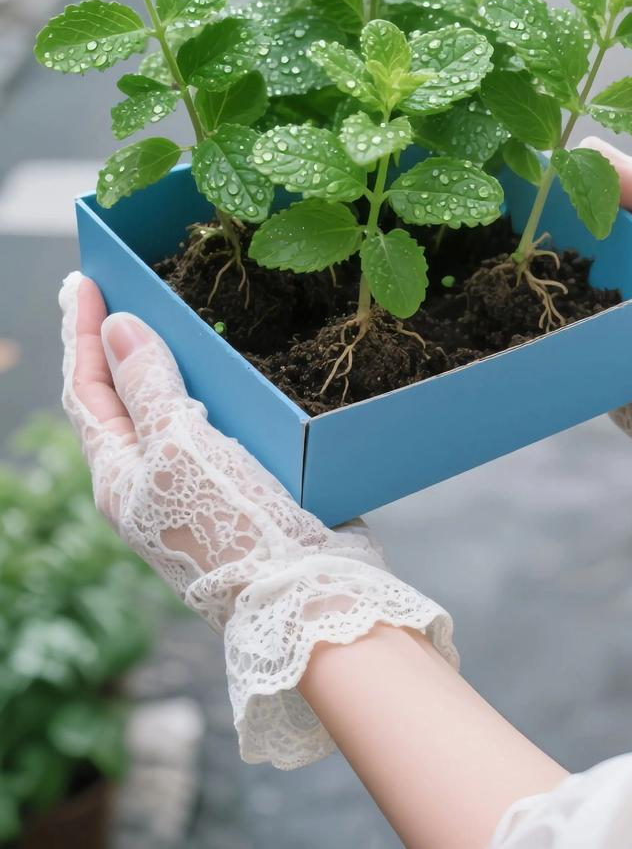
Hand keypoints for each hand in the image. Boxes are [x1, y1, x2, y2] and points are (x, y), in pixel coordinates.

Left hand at [59, 271, 458, 766]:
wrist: (306, 597)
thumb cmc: (235, 525)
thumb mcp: (180, 445)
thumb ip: (148, 386)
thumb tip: (116, 327)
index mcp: (118, 478)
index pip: (86, 390)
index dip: (80, 332)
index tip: (80, 279)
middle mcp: (146, 486)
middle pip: (118, 401)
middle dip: (111, 344)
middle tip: (112, 290)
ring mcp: (189, 491)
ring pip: (166, 412)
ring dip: (161, 363)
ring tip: (164, 317)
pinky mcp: (236, 491)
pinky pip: (210, 427)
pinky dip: (208, 390)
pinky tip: (228, 371)